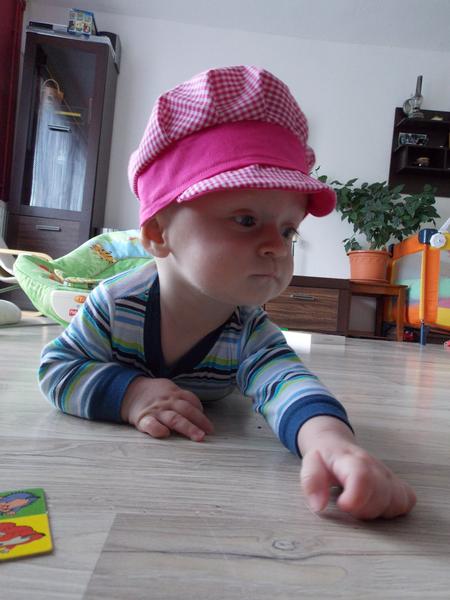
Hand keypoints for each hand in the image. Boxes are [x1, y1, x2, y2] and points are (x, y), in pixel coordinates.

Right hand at [121, 377, 213, 441]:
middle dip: (200, 421)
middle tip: (209, 432)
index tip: (208, 426)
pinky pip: (150, 424)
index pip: (192, 401)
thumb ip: (183, 399)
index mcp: (175, 394)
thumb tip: (199, 411)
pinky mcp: (143, 419)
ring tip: (198, 436)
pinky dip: (157, 429)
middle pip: (186, 410)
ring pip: (174, 419)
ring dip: (188, 427)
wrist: (129, 391)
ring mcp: (156, 411)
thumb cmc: (154, 394)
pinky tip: (165, 434)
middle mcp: (167, 402)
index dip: (201, 413)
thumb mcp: (169, 389)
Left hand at [298, 417, 415, 519]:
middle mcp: (374, 466)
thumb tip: (319, 506)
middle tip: (347, 504)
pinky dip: (394, 509)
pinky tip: (377, 505)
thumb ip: (311, 483)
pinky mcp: (397, 483)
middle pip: (382, 495)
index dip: (355, 499)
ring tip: (361, 504)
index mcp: (351, 460)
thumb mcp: (309, 465)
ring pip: (397, 501)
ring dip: (378, 511)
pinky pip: (407, 501)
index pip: (363, 477)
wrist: (334, 444)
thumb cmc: (324, 457)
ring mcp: (388, 474)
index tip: (343, 505)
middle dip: (363, 510)